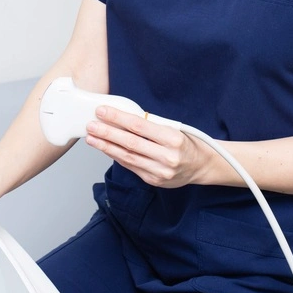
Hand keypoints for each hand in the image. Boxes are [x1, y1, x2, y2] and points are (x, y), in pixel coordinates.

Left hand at [85, 106, 213, 187]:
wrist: (202, 166)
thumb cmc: (187, 142)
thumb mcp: (174, 128)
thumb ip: (151, 125)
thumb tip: (122, 118)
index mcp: (173, 139)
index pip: (139, 126)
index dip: (118, 118)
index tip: (102, 111)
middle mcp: (167, 157)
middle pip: (130, 143)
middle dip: (107, 133)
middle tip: (91, 125)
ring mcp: (160, 171)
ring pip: (127, 157)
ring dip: (106, 147)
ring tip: (92, 138)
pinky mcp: (154, 180)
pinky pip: (131, 166)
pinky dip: (117, 156)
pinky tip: (106, 149)